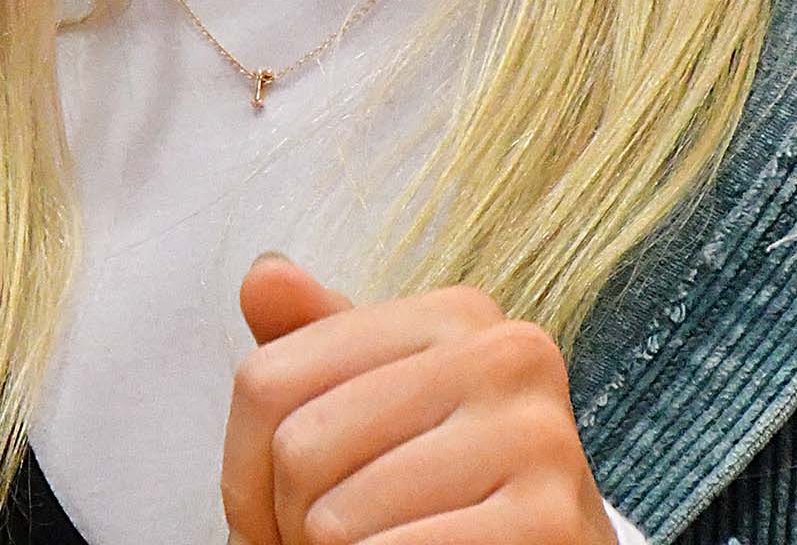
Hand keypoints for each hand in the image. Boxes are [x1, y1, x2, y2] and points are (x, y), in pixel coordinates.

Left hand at [220, 252, 620, 544]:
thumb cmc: (440, 495)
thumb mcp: (376, 408)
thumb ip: (317, 345)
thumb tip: (264, 277)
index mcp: (458, 314)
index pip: (268, 381)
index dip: (247, 469)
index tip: (283, 502)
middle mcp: (508, 356)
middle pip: (299, 448)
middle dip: (294, 522)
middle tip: (338, 541)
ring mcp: (537, 438)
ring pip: (336, 518)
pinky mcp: (548, 523)